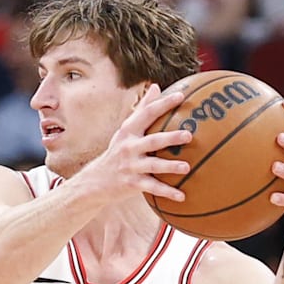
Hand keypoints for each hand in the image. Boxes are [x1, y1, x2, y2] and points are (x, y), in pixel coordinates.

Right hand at [81, 83, 190, 202]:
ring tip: (187, 167)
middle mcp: (129, 147)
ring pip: (153, 166)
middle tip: (189, 135)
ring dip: (169, 167)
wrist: (95, 181)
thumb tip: (157, 86)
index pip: (147, 114)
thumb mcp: (126, 130)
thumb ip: (142, 109)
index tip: (182, 96)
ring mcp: (130, 166)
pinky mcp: (131, 184)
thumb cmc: (117, 152)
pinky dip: (167, 193)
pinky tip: (182, 196)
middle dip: (170, 138)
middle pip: (152, 141)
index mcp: (129, 131)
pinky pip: (152, 188)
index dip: (164, 104)